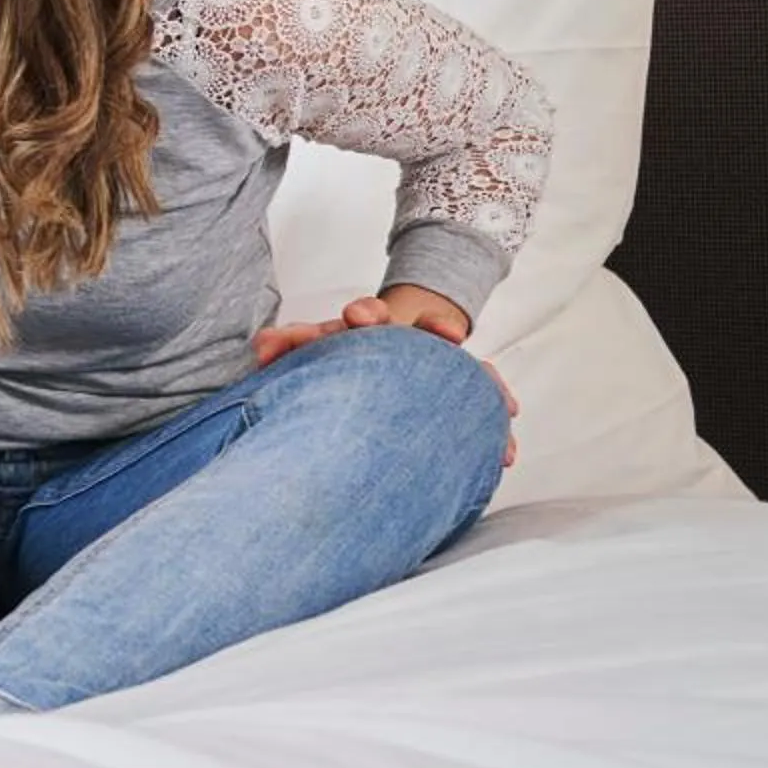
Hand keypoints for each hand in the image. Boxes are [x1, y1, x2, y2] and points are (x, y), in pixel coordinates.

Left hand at [252, 287, 518, 466]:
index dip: (367, 314)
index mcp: (366, 330)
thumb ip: (285, 347)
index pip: (368, 314)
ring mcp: (433, 366)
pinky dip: (491, 428)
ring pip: (463, 370)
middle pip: (425, 331)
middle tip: (446, 334)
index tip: (359, 317)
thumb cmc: (332, 361)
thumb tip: (263, 348)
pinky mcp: (455, 394)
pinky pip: (478, 405)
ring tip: (499, 403)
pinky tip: (504, 453)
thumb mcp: (306, 352)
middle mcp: (406, 343)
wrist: (366, 363)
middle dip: (434, 330)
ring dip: (478, 384)